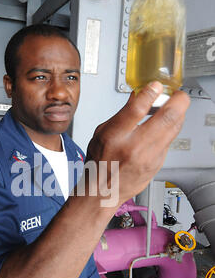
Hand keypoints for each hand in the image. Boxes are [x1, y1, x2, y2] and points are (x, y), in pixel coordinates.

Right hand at [85, 82, 189, 207]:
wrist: (103, 192)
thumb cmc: (99, 164)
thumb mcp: (102, 133)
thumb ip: (122, 115)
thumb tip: (137, 97)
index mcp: (115, 136)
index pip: (136, 109)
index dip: (150, 93)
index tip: (156, 85)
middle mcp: (133, 147)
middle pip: (166, 118)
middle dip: (178, 101)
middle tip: (177, 95)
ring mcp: (148, 157)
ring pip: (173, 129)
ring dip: (177, 114)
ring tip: (172, 108)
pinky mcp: (157, 164)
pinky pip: (169, 141)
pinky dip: (169, 130)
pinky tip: (164, 127)